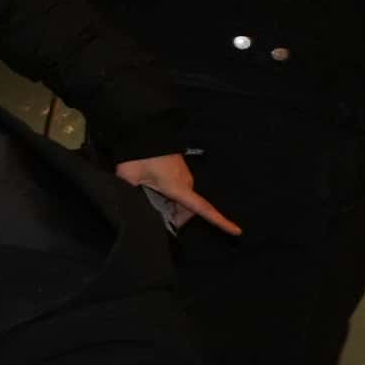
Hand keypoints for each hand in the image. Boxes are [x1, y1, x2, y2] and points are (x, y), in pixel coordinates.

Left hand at [116, 152, 235, 234]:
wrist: (143, 132)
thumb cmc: (138, 155)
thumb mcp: (129, 177)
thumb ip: (131, 195)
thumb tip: (128, 206)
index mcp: (178, 187)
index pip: (203, 208)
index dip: (220, 221)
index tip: (237, 231)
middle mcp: (186, 183)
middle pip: (187, 210)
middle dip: (175, 218)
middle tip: (154, 217)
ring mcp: (184, 176)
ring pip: (182, 201)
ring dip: (171, 207)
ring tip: (150, 200)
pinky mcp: (179, 171)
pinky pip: (179, 190)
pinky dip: (170, 197)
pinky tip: (153, 191)